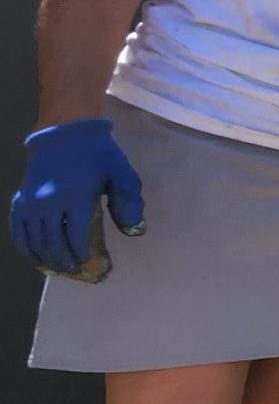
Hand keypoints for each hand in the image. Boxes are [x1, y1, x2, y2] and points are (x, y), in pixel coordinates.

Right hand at [9, 119, 145, 273]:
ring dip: (45, 258)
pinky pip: (18, 230)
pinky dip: (26, 247)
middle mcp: (48, 202)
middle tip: (74, 271)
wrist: (64, 132)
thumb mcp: (122, 172)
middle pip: (53, 242)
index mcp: (75, 197)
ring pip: (34, 240)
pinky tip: (36, 257)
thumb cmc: (98, 153)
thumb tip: (135, 231)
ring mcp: (31, 202)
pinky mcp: (20, 200)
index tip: (88, 264)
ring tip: (58, 269)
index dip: (80, 254)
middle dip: (64, 261)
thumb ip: (129, 203)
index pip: (75, 236)